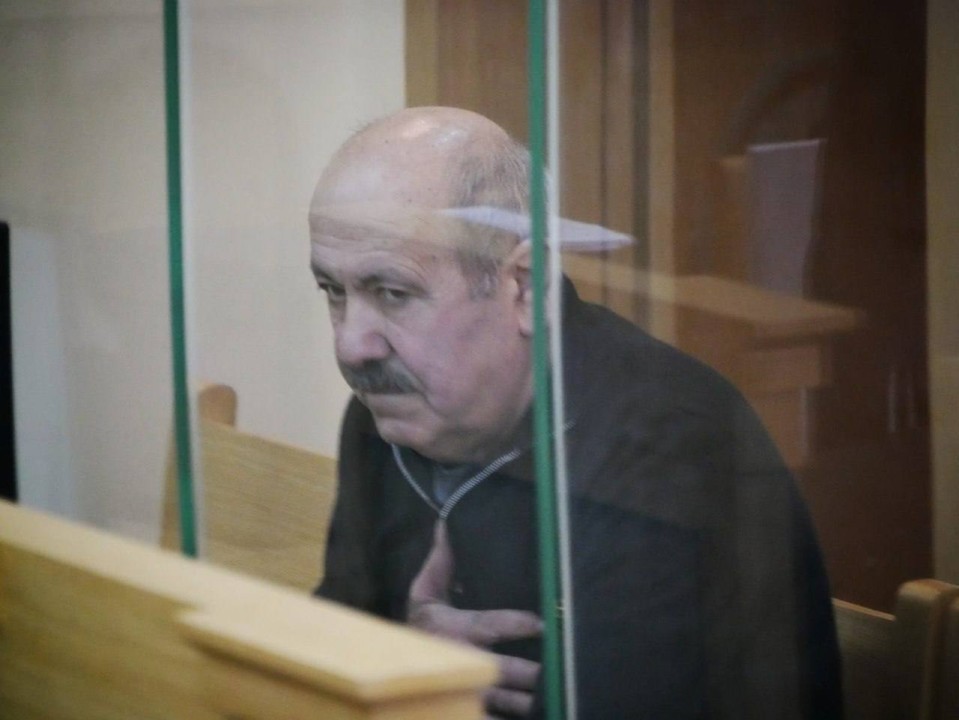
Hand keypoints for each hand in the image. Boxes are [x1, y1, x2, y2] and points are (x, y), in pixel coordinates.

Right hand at [408, 521, 541, 717]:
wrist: (395, 673)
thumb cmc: (420, 629)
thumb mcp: (423, 595)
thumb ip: (441, 563)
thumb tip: (447, 523)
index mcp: (450, 631)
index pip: (486, 626)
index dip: (514, 625)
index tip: (540, 623)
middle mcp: (461, 664)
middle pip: (502, 672)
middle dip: (531, 673)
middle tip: (560, 667)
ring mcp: (468, 696)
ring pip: (506, 703)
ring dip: (531, 702)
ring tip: (560, 695)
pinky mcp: (473, 715)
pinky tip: (546, 714)